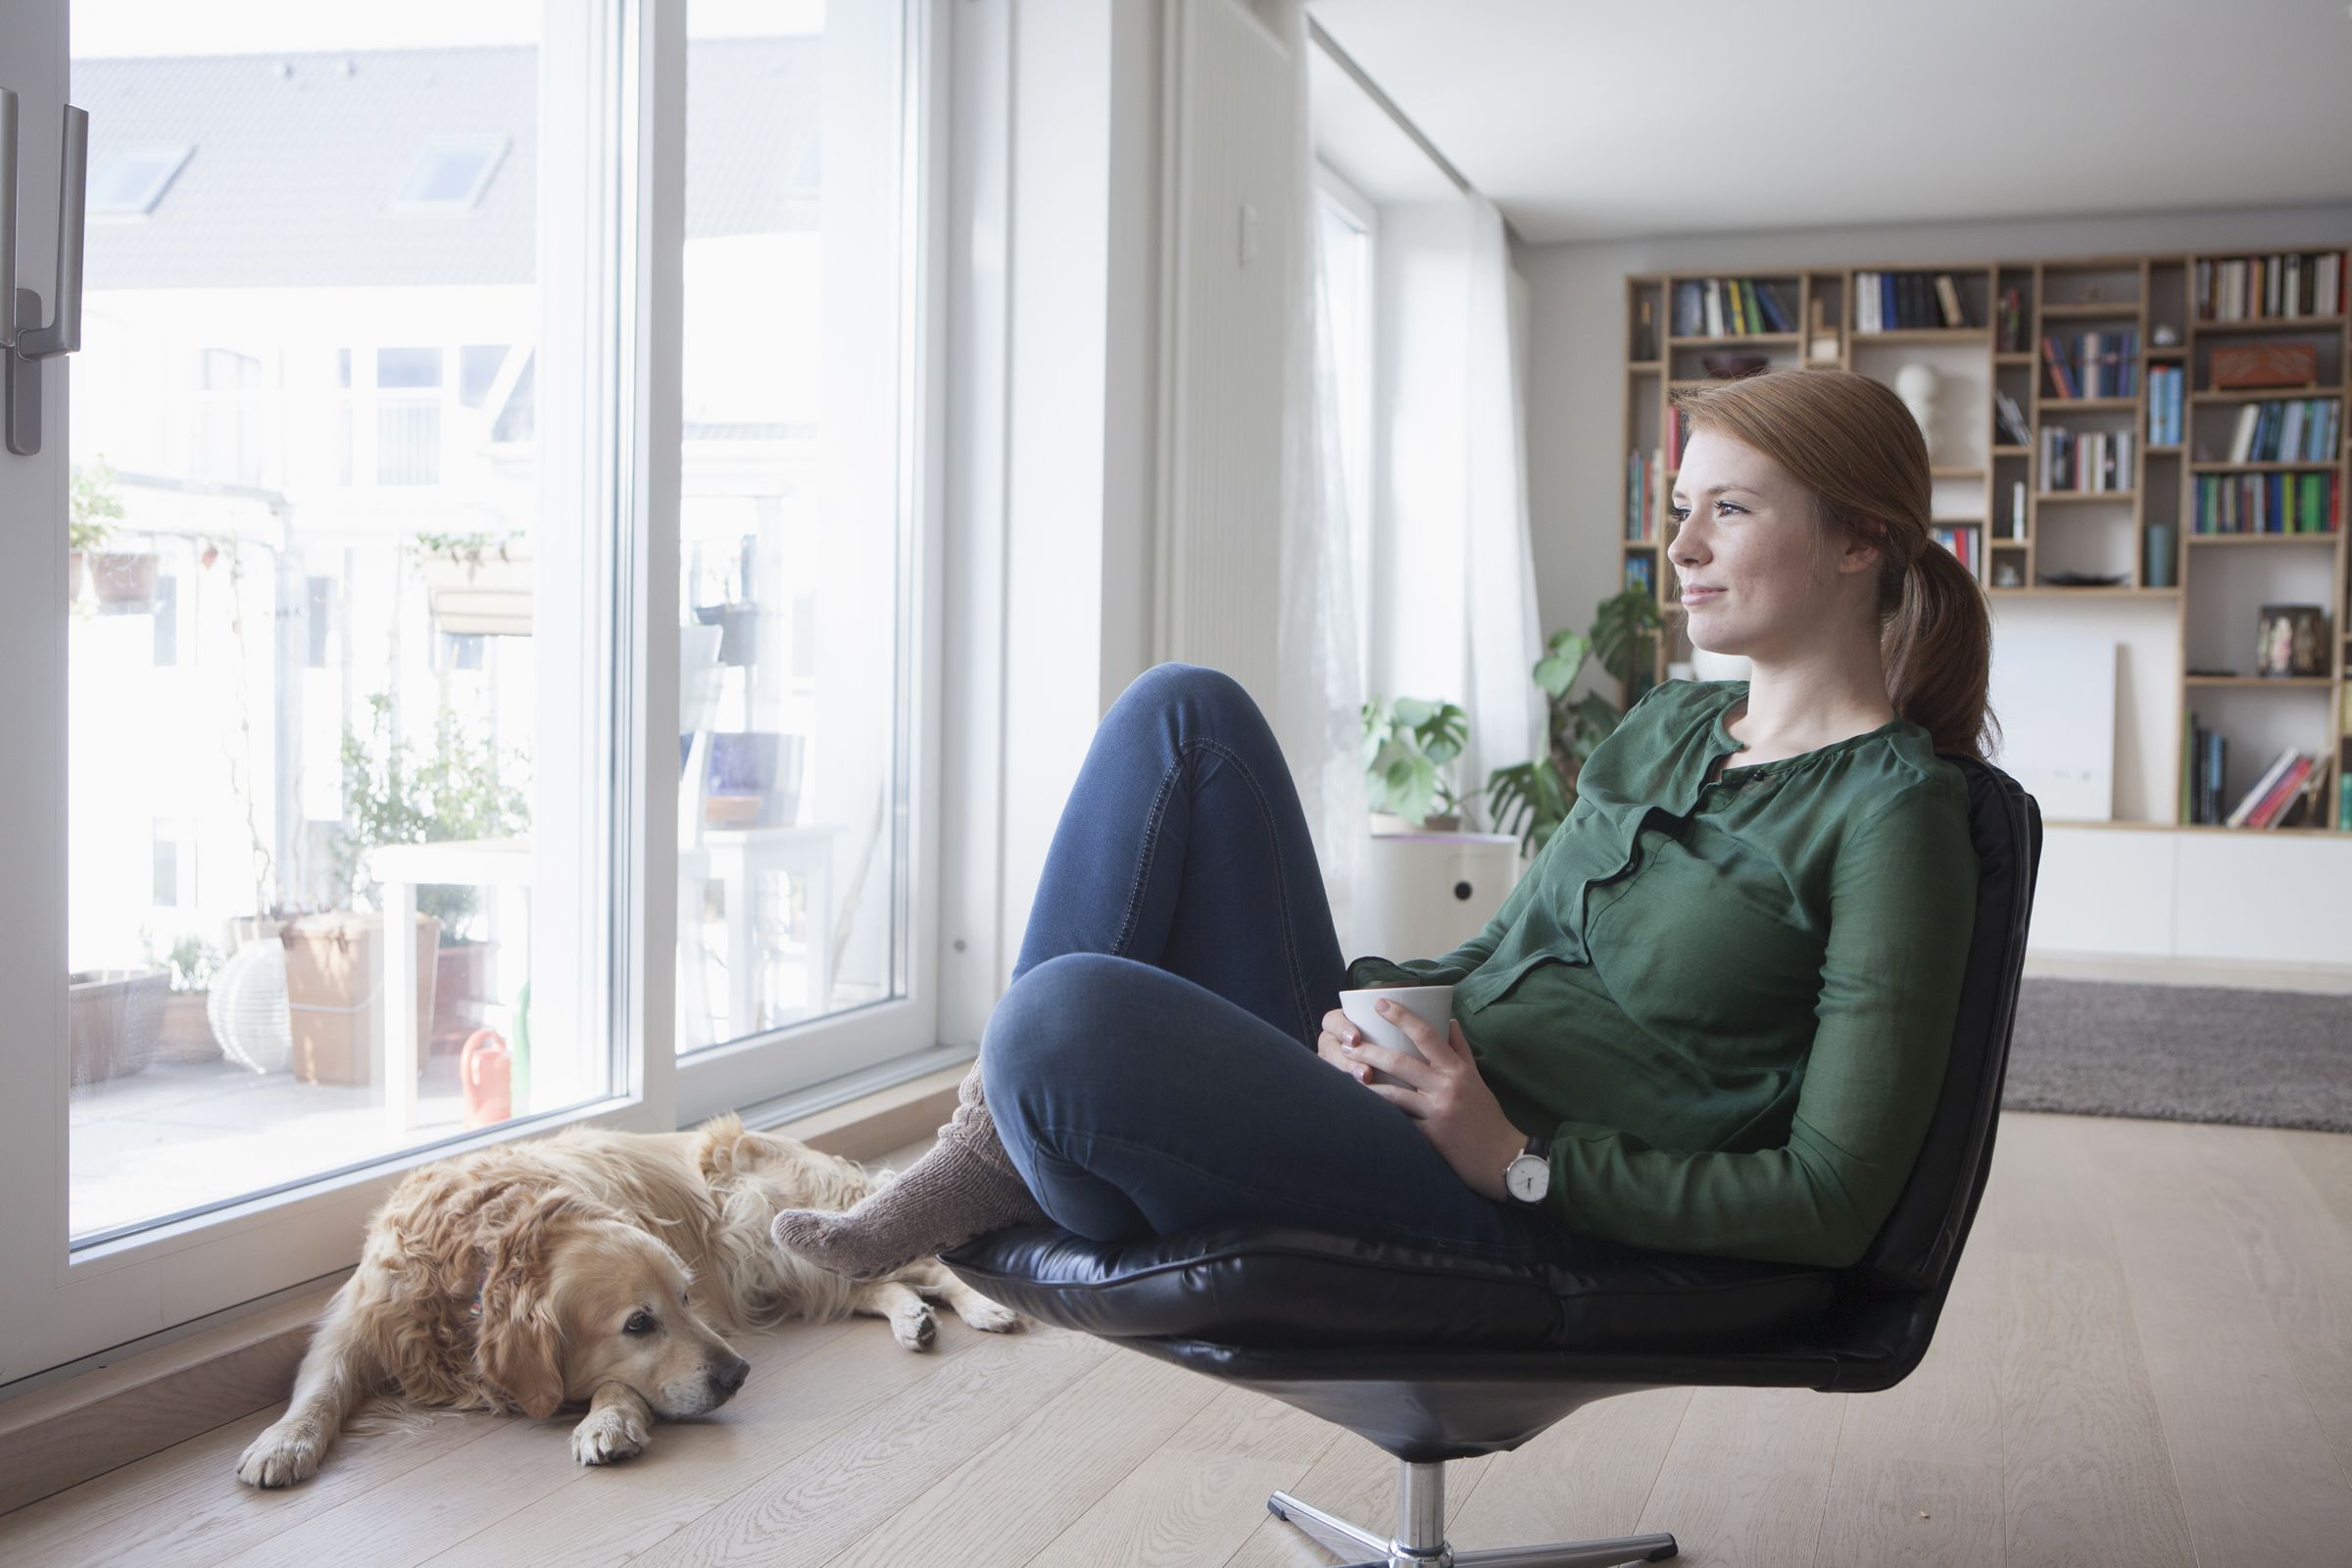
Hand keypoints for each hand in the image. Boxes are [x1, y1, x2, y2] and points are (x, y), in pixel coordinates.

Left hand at [1333, 999, 1527, 1201]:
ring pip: (1393, 1092)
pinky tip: (1360, 1105)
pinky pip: (1398, 1120)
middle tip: (1348, 1043)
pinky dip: (1379, 1111)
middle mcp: (1446, 1086)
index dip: (1402, 1017)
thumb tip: (1449, 1020)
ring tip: (1344, 1073)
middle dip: (1370, 1051)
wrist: (1501, 1157)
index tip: (1380, 1003)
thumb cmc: (1486, 1115)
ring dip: (1366, 1082)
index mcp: (1457, 1069)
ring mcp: (1436, 1112)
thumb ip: (1460, 1049)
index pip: (1427, 1034)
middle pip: (1400, 1062)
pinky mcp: (1428, 1135)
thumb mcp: (1476, 1078)